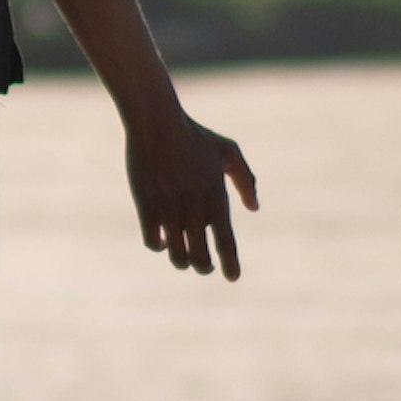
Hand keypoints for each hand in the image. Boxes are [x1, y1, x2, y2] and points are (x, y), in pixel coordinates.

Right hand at [123, 106, 257, 278]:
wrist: (157, 123)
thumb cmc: (194, 136)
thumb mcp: (228, 151)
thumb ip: (245, 180)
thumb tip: (253, 208)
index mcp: (216, 199)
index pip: (227, 244)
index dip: (231, 264)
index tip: (233, 277)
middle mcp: (194, 210)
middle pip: (200, 258)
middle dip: (204, 267)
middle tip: (204, 264)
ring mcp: (169, 210)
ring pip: (176, 256)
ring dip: (182, 260)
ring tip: (184, 255)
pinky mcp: (146, 207)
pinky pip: (152, 242)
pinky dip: (159, 246)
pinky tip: (163, 239)